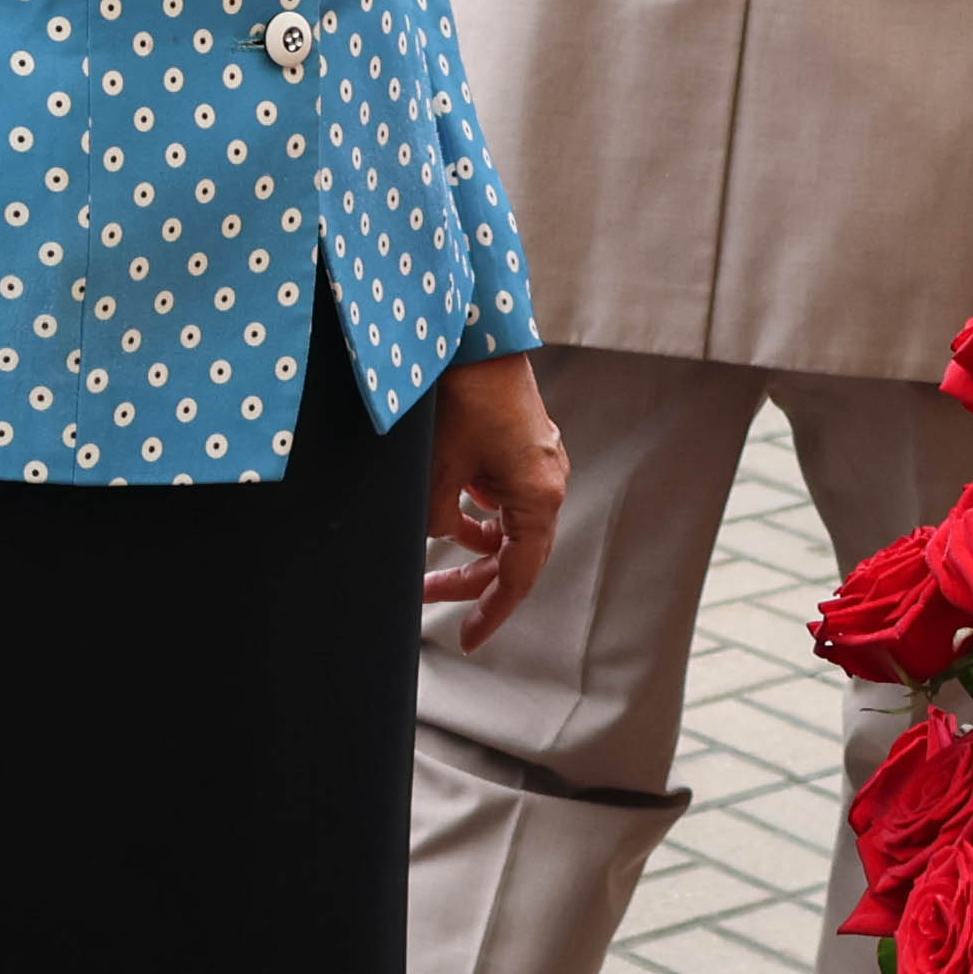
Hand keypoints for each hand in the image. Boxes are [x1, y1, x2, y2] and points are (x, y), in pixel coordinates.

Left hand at [424, 354, 566, 649]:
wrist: (476, 334)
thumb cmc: (462, 397)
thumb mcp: (439, 470)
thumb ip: (438, 520)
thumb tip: (437, 539)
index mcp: (538, 497)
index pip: (519, 577)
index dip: (491, 612)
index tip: (465, 639)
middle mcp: (547, 484)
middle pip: (513, 556)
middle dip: (470, 582)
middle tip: (425, 598)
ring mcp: (537, 465)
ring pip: (507, 529)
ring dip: (470, 549)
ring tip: (427, 564)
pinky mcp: (522, 449)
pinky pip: (503, 500)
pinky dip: (477, 516)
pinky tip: (449, 518)